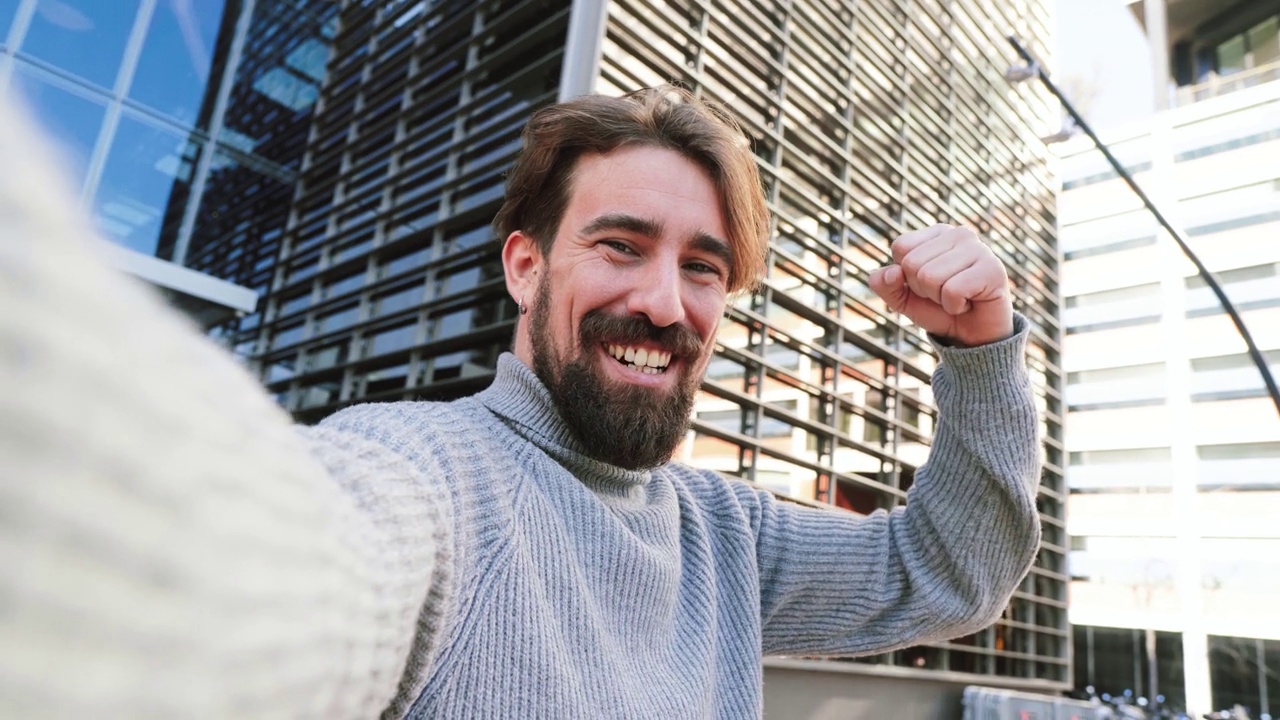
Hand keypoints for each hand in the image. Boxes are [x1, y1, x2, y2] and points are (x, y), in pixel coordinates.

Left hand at [868, 224, 1013, 346]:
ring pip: (930, 277)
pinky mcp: (993, 270)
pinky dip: (955, 306)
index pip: (900, 247)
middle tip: (944, 293)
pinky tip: (969, 303)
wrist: (972, 335)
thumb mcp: (903, 298)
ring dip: (938, 298)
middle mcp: (960, 234)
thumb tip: (892, 272)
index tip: (928, 284)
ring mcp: (980, 249)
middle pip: (912, 263)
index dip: (906, 275)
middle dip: (923, 289)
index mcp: (937, 233)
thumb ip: (885, 284)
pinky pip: (952, 291)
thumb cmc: (939, 310)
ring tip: (957, 298)